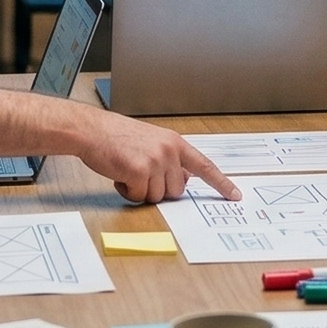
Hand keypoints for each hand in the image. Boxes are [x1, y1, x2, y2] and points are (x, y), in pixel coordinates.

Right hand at [74, 113, 238, 202]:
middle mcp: (168, 151)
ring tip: (127, 172)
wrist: (92, 130)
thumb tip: (183, 180)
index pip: (204, 166)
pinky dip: (127, 192)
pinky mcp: (139, 171)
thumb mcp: (151, 141)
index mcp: (174, 142)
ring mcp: (155, 161)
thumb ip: (170, 158)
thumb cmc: (116, 136)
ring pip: (157, 197)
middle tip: (140, 174)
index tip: (234, 195)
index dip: (221, 183)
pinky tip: (119, 175)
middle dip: (158, 189)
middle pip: (176, 190)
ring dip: (141, 191)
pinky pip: (139, 197)